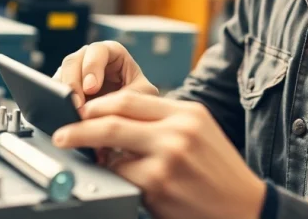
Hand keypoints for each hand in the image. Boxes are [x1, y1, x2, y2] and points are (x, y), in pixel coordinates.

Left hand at [52, 92, 265, 218]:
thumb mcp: (200, 132)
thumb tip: (116, 119)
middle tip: (61, 134)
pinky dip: (115, 178)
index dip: (99, 106)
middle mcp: (178, 131)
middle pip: (112, 120)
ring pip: (112, 150)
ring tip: (94, 159)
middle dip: (79, 127)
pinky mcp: (158, 186)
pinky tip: (124, 180)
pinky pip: (121, 177)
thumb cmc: (219, 172)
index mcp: (187, 112)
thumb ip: (164, 121)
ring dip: (97, 157)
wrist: (245, 207)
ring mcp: (167, 158)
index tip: (82, 112)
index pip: (130, 99)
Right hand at [54, 41, 157, 109]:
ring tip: (71, 112)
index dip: (92, 66)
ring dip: (63, 93)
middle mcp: (89, 58)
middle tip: (77, 104)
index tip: (92, 88)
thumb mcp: (142, 94)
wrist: (131, 115)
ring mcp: (75, 73)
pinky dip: (57, 102)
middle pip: (73, 60)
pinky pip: (53, 91)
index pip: (98, 50)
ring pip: (61, 75)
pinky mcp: (64, 88)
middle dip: (73, 82)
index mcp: (111, 52)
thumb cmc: (140, 97)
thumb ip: (127, 97)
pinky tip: (63, 114)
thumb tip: (103, 107)